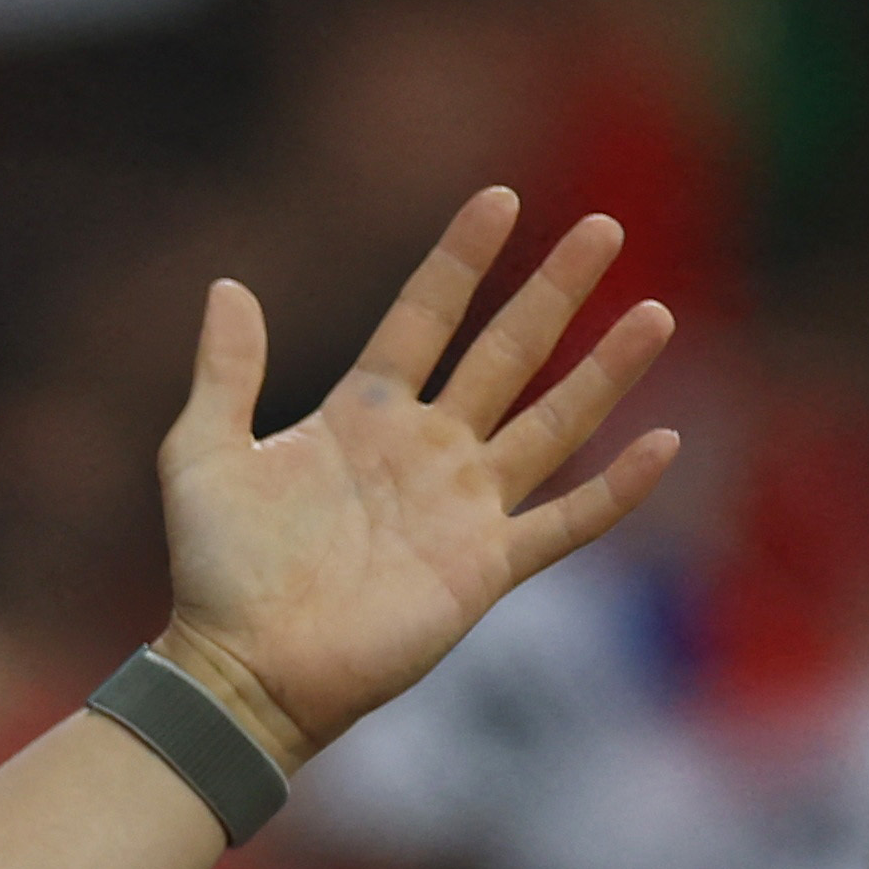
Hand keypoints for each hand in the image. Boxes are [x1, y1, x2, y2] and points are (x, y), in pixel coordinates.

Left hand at [154, 192, 681, 764]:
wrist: (244, 669)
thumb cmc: (216, 571)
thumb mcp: (203, 456)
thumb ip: (224, 373)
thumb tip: (228, 287)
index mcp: (361, 414)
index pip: (424, 317)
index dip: (459, 260)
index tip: (499, 199)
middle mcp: (425, 450)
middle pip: (507, 354)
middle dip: (554, 291)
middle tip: (603, 227)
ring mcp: (463, 507)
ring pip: (553, 424)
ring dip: (605, 371)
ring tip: (655, 313)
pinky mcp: (486, 568)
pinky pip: (566, 522)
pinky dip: (617, 489)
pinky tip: (664, 443)